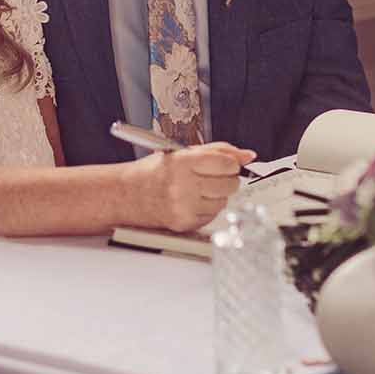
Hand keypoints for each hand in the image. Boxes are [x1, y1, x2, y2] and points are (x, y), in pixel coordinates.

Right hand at [136, 142, 256, 232]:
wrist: (127, 195)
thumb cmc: (154, 172)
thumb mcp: (182, 152)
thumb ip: (218, 150)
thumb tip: (247, 155)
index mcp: (182, 162)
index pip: (226, 163)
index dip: (229, 163)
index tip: (224, 164)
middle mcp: (183, 185)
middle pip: (230, 184)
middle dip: (226, 179)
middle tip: (211, 176)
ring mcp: (184, 206)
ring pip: (223, 202)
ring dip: (217, 195)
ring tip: (198, 189)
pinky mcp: (185, 223)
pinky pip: (211, 216)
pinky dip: (207, 208)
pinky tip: (191, 201)